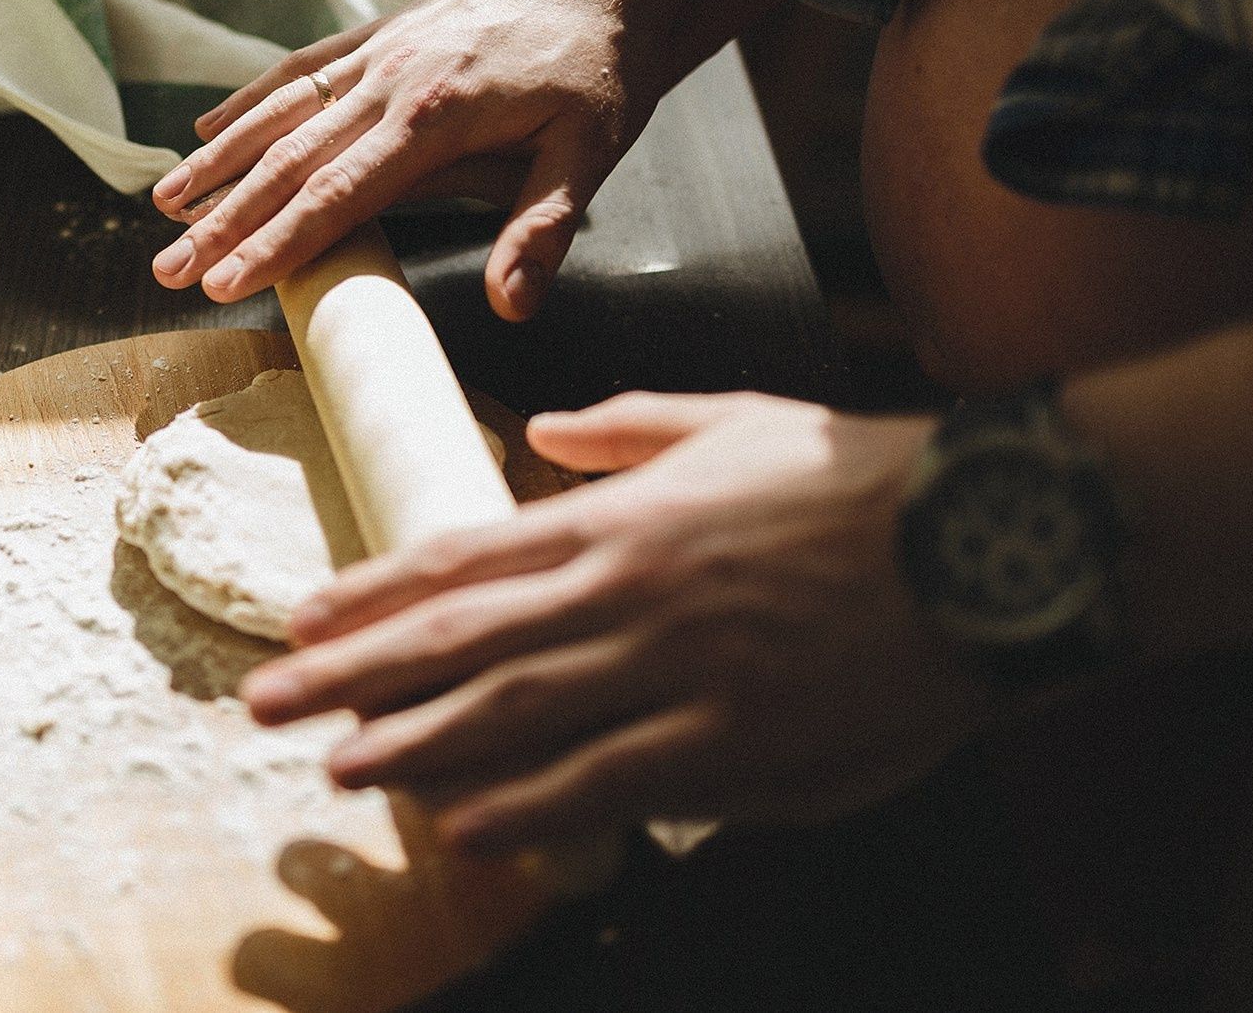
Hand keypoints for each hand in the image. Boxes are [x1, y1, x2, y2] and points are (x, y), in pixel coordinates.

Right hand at [149, 0, 659, 321]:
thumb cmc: (602, 57)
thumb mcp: (591, 152)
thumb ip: (541, 229)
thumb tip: (511, 306)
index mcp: (432, 117)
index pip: (334, 196)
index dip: (275, 244)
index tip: (222, 284)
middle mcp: (388, 81)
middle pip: (286, 162)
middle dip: (221, 221)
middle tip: (165, 269)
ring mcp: (378, 53)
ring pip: (278, 114)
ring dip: (217, 163)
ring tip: (164, 205)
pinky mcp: (381, 33)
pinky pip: (298, 71)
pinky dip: (248, 103)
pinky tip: (210, 128)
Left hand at [239, 391, 990, 853]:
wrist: (987, 542)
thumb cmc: (859, 479)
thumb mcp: (734, 424)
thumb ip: (632, 430)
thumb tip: (556, 431)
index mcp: (619, 519)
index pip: (462, 555)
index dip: (373, 594)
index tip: (303, 619)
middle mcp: (624, 595)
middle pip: (459, 641)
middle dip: (353, 675)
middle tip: (266, 702)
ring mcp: (672, 675)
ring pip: (511, 717)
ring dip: (414, 746)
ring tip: (339, 769)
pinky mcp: (730, 748)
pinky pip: (606, 785)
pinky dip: (529, 809)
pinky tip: (467, 828)